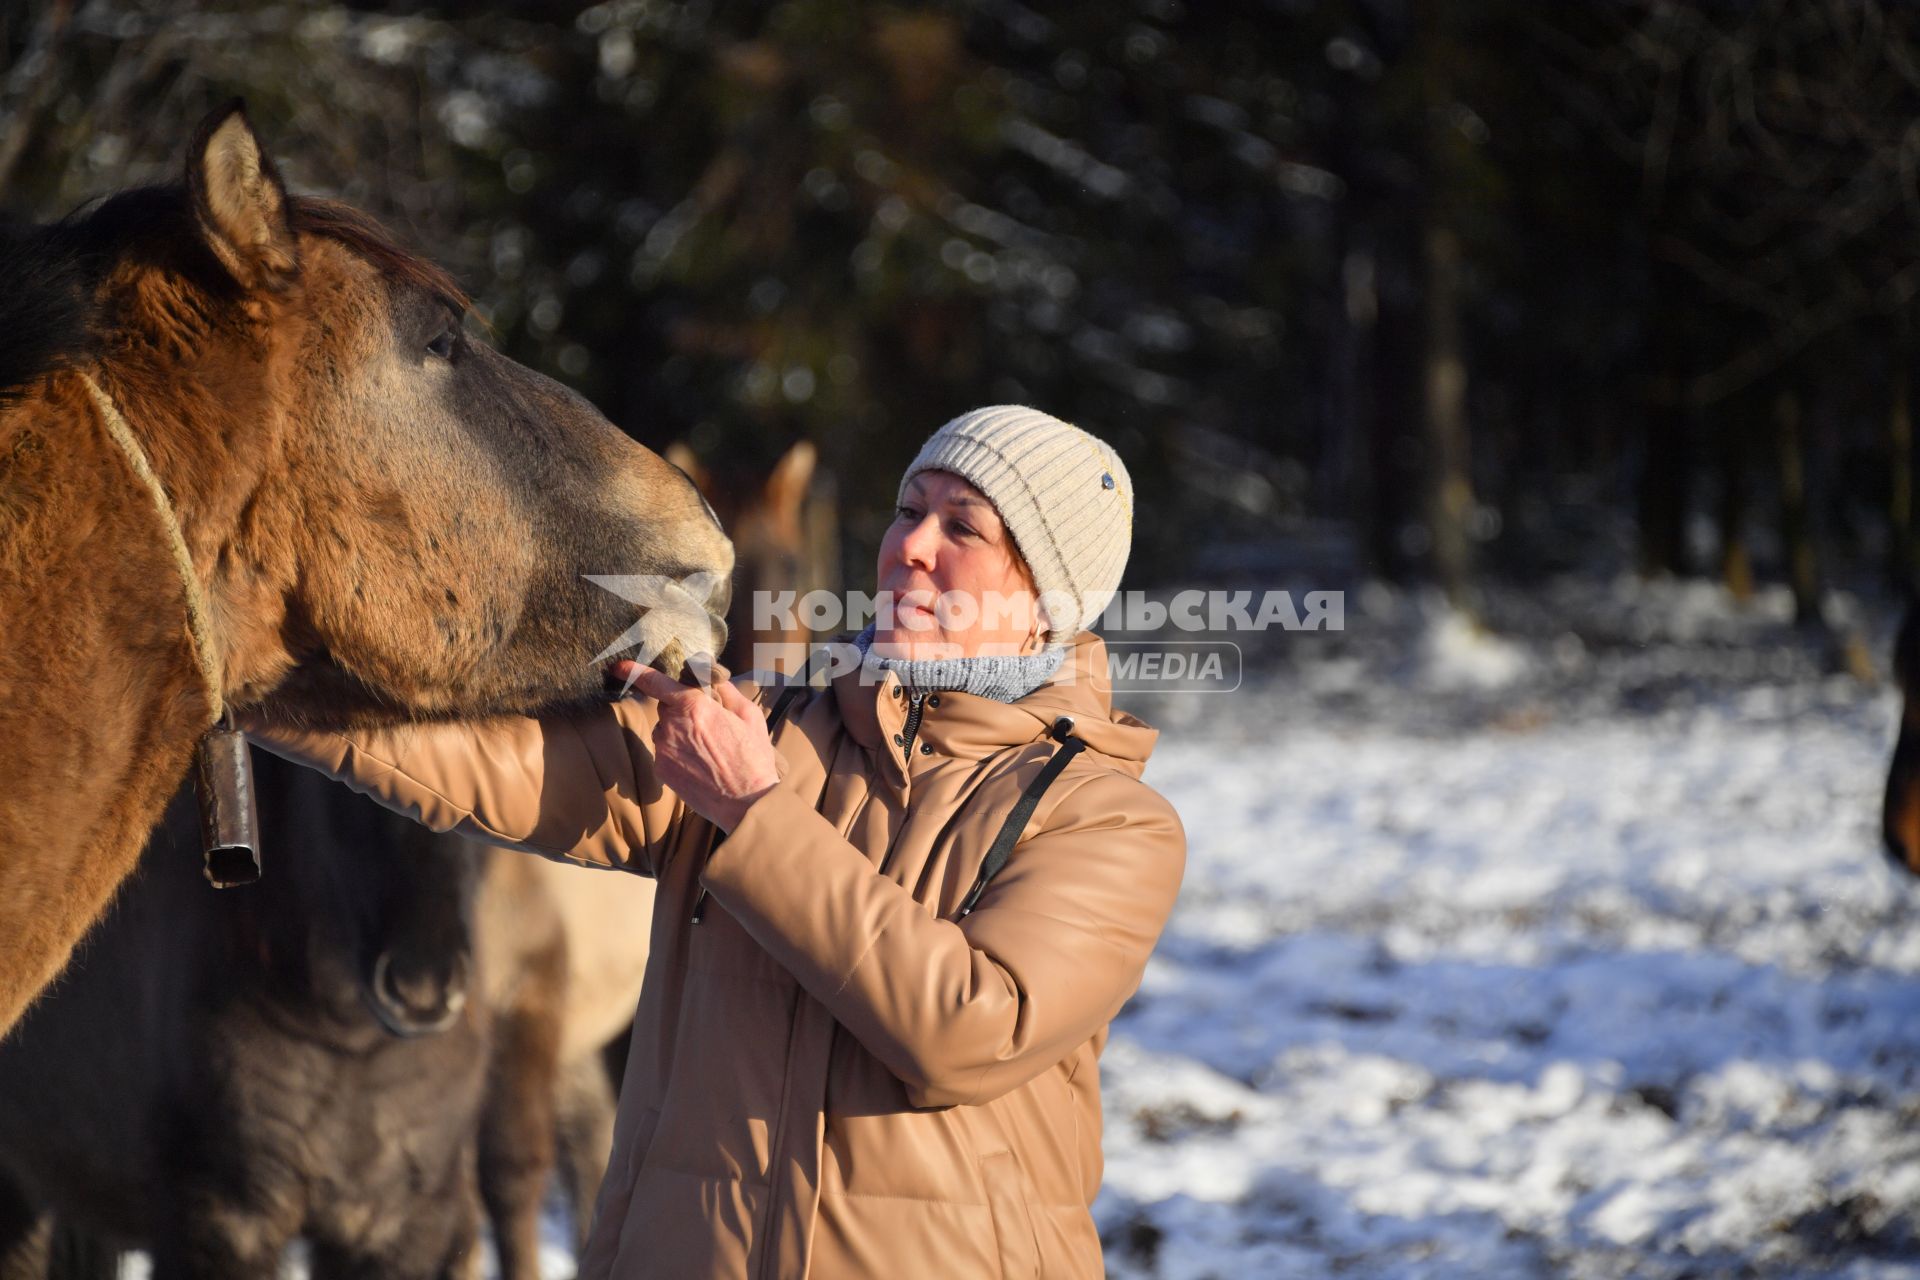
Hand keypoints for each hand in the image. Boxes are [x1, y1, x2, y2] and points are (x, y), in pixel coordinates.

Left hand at [611, 661, 780, 831]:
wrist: (746, 801)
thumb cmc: (752, 757)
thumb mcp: (749, 715)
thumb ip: (726, 691)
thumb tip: (712, 678)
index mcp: (693, 706)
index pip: (655, 682)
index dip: (634, 671)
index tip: (619, 666)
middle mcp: (671, 726)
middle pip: (665, 707)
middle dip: (681, 709)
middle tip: (708, 723)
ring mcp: (663, 750)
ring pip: (664, 730)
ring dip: (679, 732)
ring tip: (707, 749)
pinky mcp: (661, 770)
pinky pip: (665, 751)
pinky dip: (678, 753)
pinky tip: (700, 764)